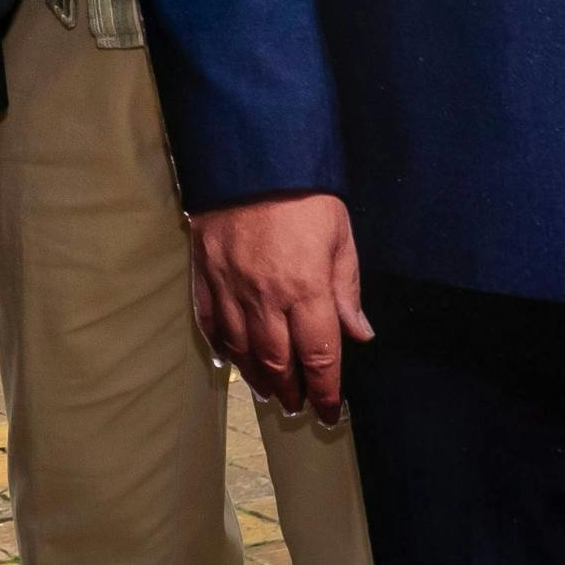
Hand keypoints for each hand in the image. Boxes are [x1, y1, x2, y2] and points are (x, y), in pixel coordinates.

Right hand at [190, 191, 374, 421]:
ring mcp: (230, 285)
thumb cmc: (304, 192)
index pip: (319, 355)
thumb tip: (359, 334)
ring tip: (269, 392)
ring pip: (241, 348)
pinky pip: (209, 320)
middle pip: (277, 360)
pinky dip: (220, 346)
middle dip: (291, 390)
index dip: (325, 390)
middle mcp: (265, 295)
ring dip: (257, 377)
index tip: (329, 410)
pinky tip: (230, 360)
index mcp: (305, 287)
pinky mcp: (205, 271)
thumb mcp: (339, 233)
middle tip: (297, 406)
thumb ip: (346, 288)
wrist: (250, 154)